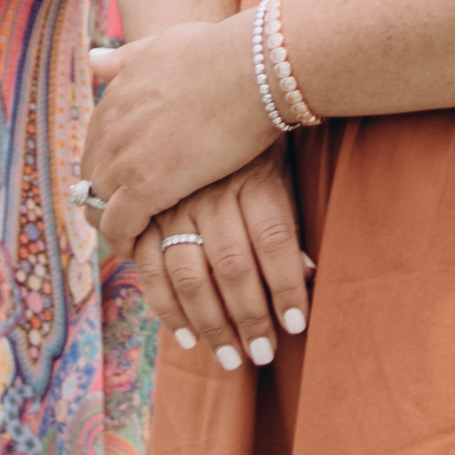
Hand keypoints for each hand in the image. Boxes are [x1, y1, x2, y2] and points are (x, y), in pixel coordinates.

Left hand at [84, 16, 286, 263]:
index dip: (111, 164)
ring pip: (98, 206)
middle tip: (126, 217)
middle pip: (92, 176)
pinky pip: (119, 227)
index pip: (98, 142)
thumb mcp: (164, 44)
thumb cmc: (223, 52)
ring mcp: (123, 159)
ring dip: (111, 224)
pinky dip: (123, 242)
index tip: (127, 180)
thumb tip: (94, 59)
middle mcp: (109, 128)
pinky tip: (139, 250)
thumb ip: (129, 56)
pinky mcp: (144, 188)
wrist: (249, 67)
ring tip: (130, 241)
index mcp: (114, 97)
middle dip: (105, 197)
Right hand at [130, 157, 310, 374]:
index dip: (286, 287)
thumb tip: (309, 273)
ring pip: (193, 276)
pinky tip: (188, 339)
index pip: (276, 241)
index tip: (295, 326)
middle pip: (235, 266)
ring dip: (212, 325)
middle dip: (250, 318)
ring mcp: (174, 204)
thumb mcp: (280, 168)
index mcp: (254, 179)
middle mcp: (213, 193)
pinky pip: (152, 269)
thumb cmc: (254, 140)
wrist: (205, 95)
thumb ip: (288, 221)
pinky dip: (169, 309)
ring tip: (231, 360)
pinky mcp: (145, 215)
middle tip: (262, 356)